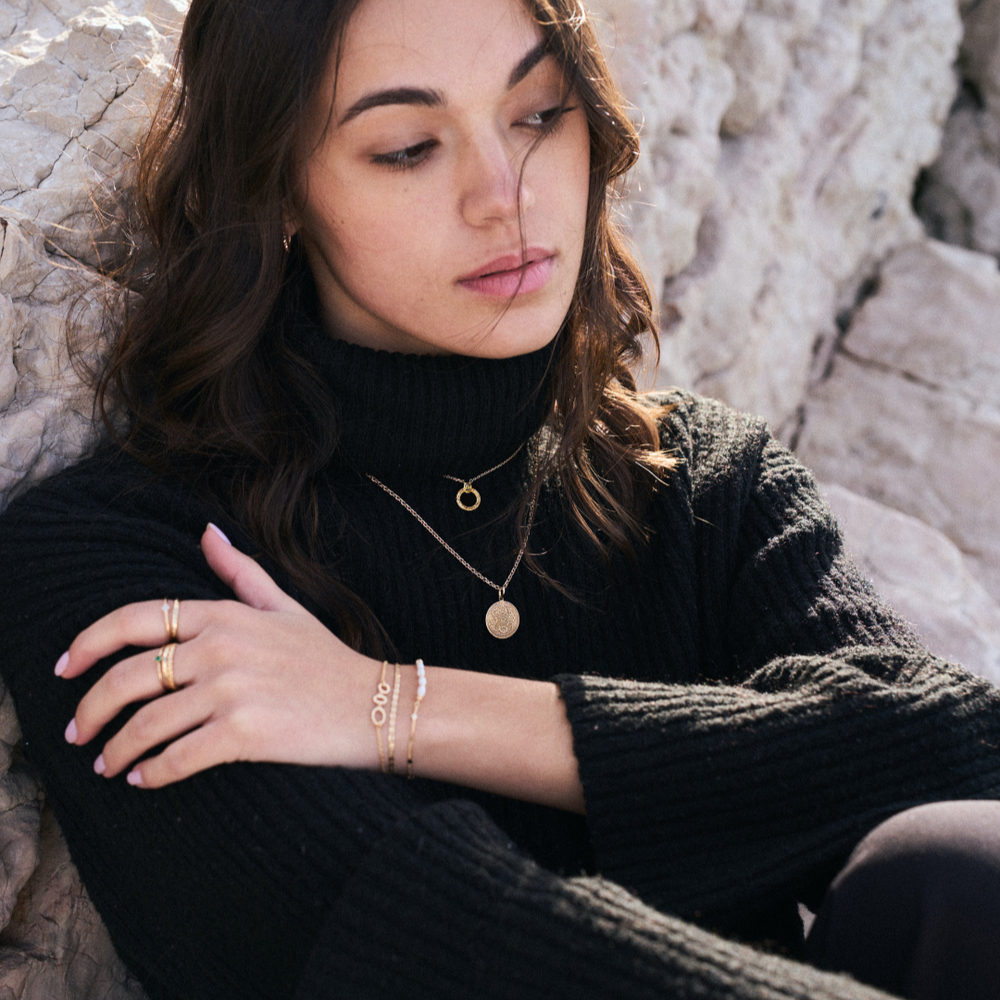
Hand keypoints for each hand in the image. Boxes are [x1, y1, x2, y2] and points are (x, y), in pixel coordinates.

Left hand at [59, 524, 382, 787]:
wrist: (375, 706)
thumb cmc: (327, 659)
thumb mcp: (284, 607)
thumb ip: (239, 572)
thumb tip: (206, 532)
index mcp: (224, 616)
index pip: (136, 621)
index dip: (89, 643)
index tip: (65, 666)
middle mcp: (221, 649)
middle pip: (127, 678)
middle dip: (91, 710)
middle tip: (77, 733)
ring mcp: (232, 691)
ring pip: (145, 725)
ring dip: (116, 751)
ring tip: (108, 765)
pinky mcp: (245, 734)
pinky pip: (177, 758)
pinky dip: (152, 774)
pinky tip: (144, 780)